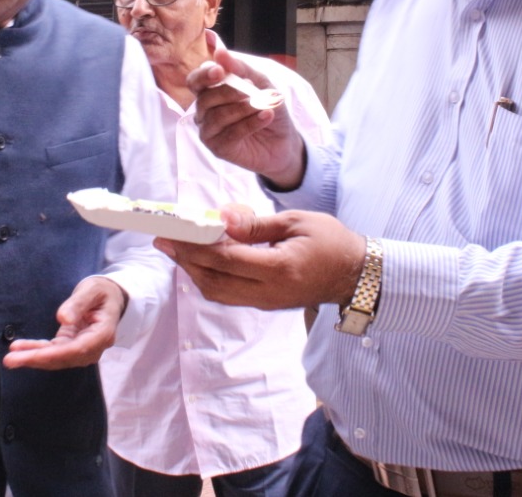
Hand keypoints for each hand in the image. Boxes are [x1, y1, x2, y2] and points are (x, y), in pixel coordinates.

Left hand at [2, 277, 127, 370]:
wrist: (109, 297)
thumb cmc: (102, 291)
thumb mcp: (91, 290)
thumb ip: (78, 303)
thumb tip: (63, 319)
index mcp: (103, 334)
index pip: (77, 349)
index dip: (53, 354)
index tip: (31, 355)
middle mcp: (94, 347)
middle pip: (64, 358)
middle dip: (36, 359)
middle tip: (10, 360)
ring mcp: (83, 349)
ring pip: (56, 359)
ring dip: (33, 358)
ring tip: (10, 358)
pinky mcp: (72, 346)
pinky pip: (53, 352)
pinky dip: (36, 351)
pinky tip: (19, 349)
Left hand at [154, 205, 364, 309]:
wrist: (356, 274)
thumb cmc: (330, 241)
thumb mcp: (296, 222)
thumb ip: (256, 224)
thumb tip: (221, 218)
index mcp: (278, 268)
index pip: (225, 259)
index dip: (195, 245)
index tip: (174, 230)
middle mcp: (269, 291)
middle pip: (214, 280)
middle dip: (185, 259)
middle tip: (165, 239)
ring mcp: (267, 302)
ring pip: (217, 292)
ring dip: (193, 271)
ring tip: (176, 249)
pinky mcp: (266, 304)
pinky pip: (229, 295)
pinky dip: (209, 278)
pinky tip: (200, 261)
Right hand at [188, 42, 305, 188]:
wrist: (284, 139)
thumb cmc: (268, 107)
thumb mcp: (260, 83)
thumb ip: (240, 68)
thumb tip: (219, 52)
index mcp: (210, 92)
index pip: (195, 81)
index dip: (203, 76)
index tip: (220, 71)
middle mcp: (204, 112)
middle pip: (205, 99)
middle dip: (229, 92)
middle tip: (251, 90)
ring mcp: (209, 131)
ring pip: (217, 117)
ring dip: (243, 109)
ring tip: (264, 106)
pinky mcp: (218, 149)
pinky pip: (229, 134)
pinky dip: (250, 124)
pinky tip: (266, 116)